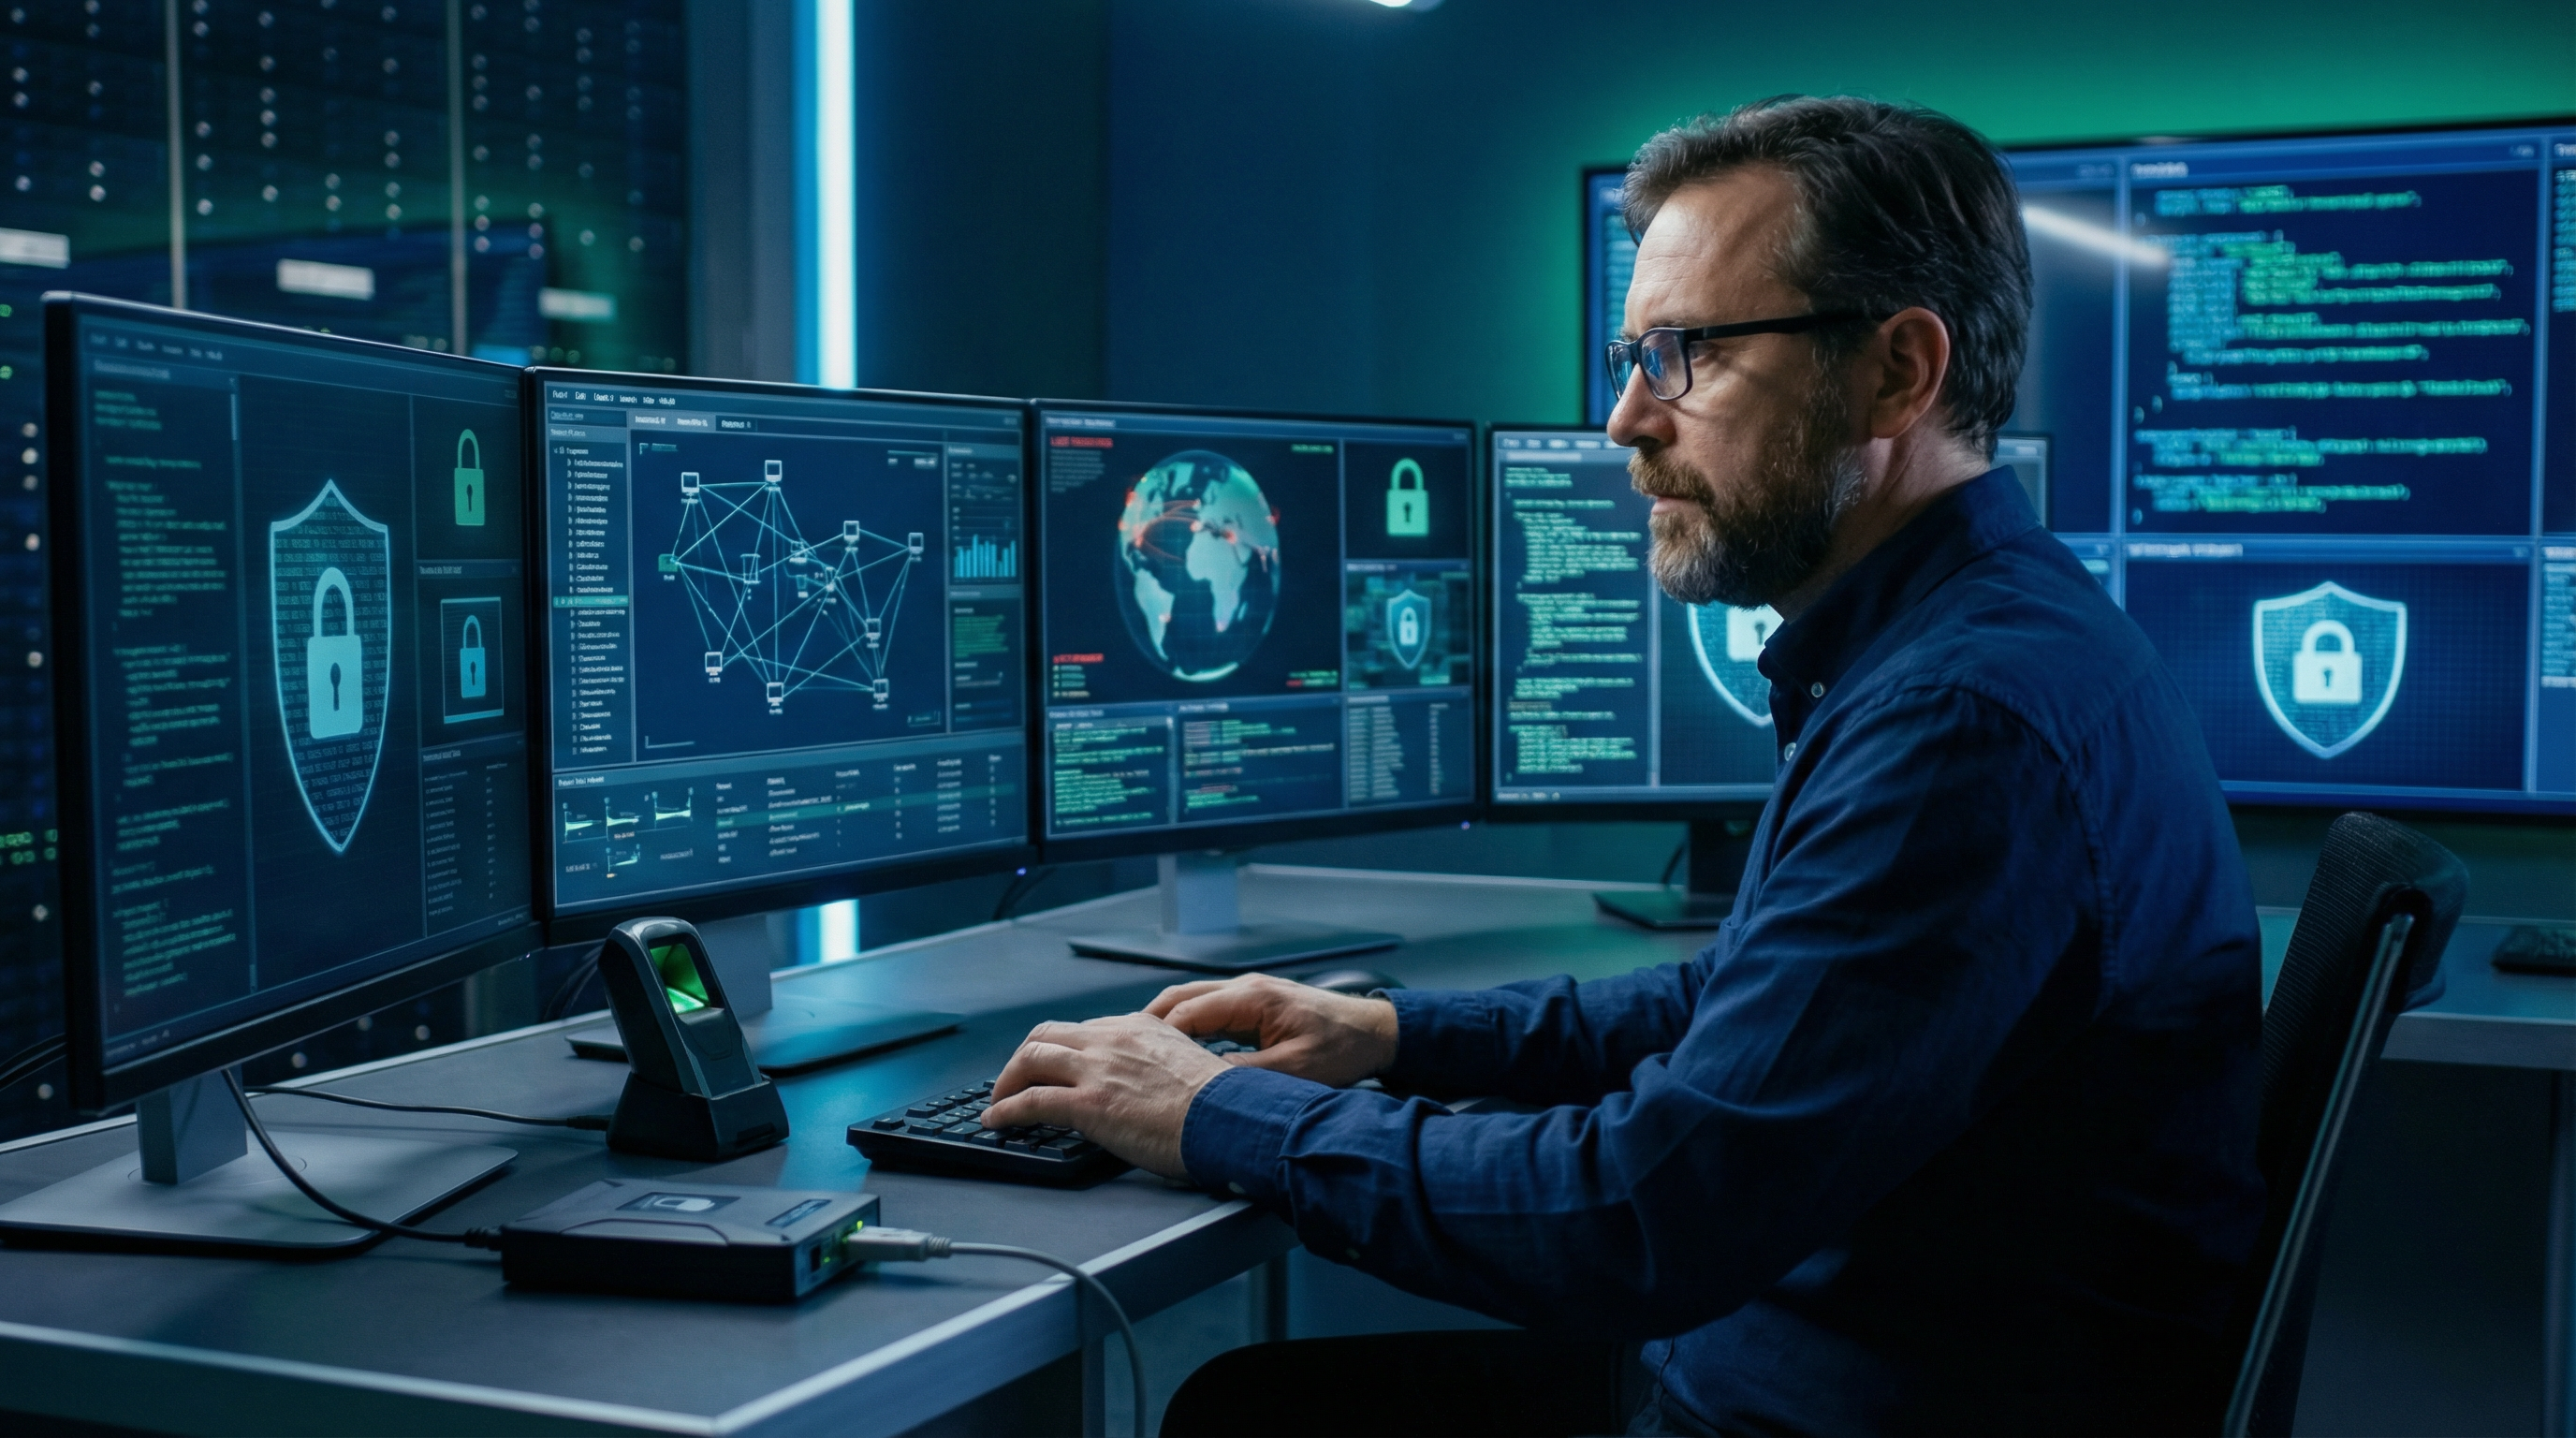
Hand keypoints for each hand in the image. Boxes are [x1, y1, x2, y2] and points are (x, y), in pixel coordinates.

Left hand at [983, 1014, 1228, 1178]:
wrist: (1229, 1119)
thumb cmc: (1221, 1105)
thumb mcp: (1190, 1064)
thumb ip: (1160, 1064)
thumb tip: (1151, 1086)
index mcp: (1139, 1028)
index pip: (1085, 1030)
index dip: (1062, 1049)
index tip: (1054, 1065)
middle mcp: (1113, 1039)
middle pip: (1048, 1035)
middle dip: (1026, 1056)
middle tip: (1016, 1077)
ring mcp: (1098, 1068)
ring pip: (1032, 1058)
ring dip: (1008, 1079)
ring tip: (999, 1098)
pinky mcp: (1088, 1103)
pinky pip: (1031, 1101)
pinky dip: (1006, 1109)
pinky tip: (996, 1120)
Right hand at [1144, 973, 1398, 1089]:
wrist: (1375, 1031)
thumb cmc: (1342, 1048)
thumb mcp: (1293, 1071)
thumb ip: (1245, 1076)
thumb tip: (1201, 1084)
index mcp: (1251, 998)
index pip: (1186, 1012)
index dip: (1155, 1038)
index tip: (1133, 1061)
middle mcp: (1245, 987)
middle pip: (1180, 999)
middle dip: (1148, 1024)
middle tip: (1123, 1052)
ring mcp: (1249, 992)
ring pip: (1191, 1001)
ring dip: (1165, 1023)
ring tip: (1140, 1051)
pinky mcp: (1255, 1004)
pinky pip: (1209, 1009)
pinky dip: (1186, 1025)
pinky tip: (1177, 1049)